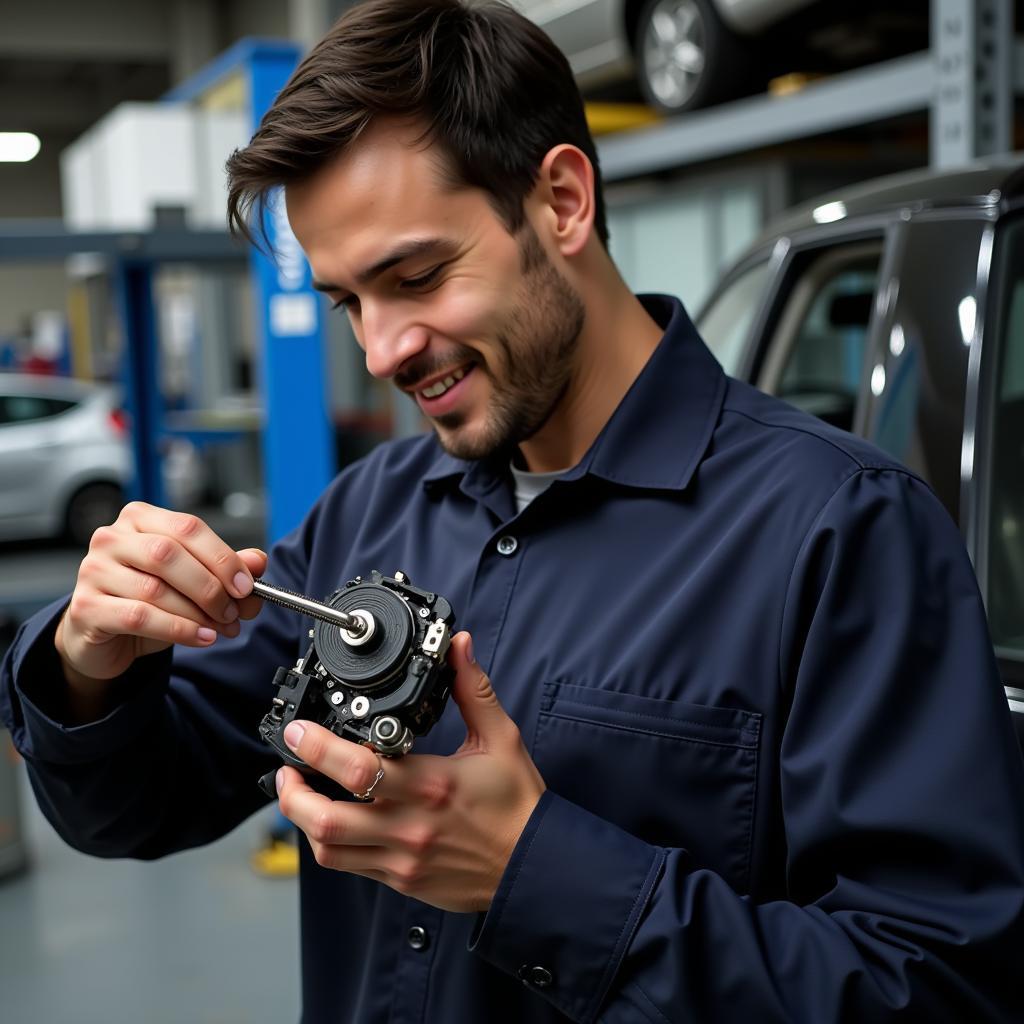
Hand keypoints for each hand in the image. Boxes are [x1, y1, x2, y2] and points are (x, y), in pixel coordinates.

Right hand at [56, 502, 266, 687]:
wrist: (106, 638)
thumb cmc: (149, 600)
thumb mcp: (193, 582)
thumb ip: (225, 569)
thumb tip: (258, 562)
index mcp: (141, 518)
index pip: (188, 527)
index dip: (222, 557)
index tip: (246, 585)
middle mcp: (112, 538)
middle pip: (169, 554)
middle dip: (210, 587)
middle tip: (233, 612)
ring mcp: (94, 570)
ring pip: (155, 589)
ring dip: (197, 613)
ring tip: (220, 628)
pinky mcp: (86, 606)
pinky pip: (139, 616)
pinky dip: (178, 630)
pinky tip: (201, 638)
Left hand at [276, 632, 546, 912]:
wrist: (535, 864)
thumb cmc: (518, 804)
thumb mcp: (501, 738)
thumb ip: (472, 689)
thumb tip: (459, 647)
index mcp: (431, 785)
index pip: (356, 770)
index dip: (316, 749)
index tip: (299, 731)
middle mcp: (409, 826)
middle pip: (326, 818)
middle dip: (291, 791)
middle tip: (286, 764)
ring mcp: (402, 859)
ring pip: (329, 848)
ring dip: (302, 819)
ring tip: (297, 793)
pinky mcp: (401, 879)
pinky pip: (350, 866)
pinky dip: (330, 842)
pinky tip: (333, 819)